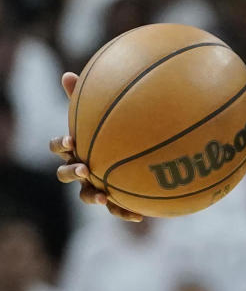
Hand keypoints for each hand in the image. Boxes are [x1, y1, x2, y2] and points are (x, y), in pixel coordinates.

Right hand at [50, 71, 142, 221]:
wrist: (141, 153)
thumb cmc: (118, 126)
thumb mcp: (106, 110)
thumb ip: (89, 96)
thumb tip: (68, 74)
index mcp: (77, 147)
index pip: (58, 147)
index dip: (60, 145)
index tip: (71, 141)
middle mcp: (82, 167)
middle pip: (65, 174)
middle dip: (71, 172)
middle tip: (84, 168)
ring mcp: (96, 184)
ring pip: (86, 195)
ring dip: (93, 196)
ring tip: (104, 197)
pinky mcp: (115, 198)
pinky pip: (116, 208)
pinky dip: (124, 212)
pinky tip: (138, 215)